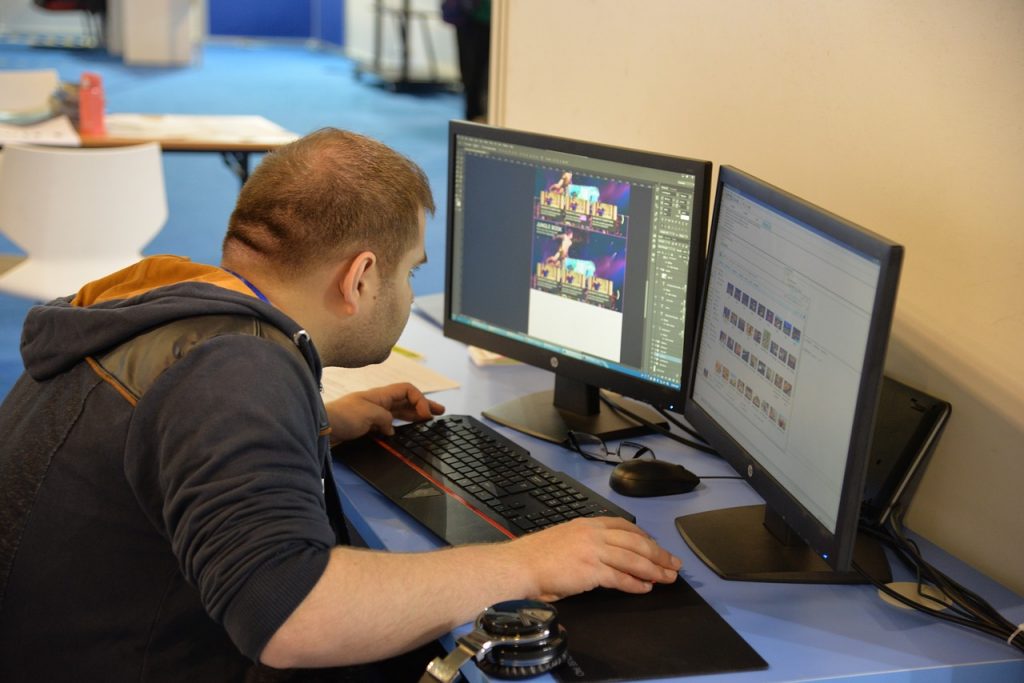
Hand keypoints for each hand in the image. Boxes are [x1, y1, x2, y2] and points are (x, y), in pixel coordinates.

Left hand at [325, 383, 444, 442]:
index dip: (420, 400)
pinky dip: (400, 425)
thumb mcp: (368, 414)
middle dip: (424, 405)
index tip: (425, 415)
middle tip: (440, 412)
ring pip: (400, 411)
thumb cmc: (342, 417)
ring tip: (428, 420)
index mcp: (380, 395)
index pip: (407, 390)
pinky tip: (404, 432)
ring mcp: (374, 413)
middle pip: (407, 400)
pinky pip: (390, 422)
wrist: (321, 427)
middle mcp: (379, 402)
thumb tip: (391, 428)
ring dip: (415, 415)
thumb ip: (385, 418)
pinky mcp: (368, 425)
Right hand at [504, 517, 681, 600]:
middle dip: (658, 554)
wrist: (521, 566)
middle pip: (636, 543)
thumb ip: (587, 544)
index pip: (625, 527)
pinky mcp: (592, 570)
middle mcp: (594, 534)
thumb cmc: (537, 556)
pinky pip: (620, 577)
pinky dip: (635, 584)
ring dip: (654, 570)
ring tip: (667, 578)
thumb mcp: (566, 539)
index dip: (645, 537)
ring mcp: (594, 551)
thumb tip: (604, 556)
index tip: (656, 546)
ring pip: (633, 559)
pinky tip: (645, 588)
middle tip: (674, 564)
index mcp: (588, 524)